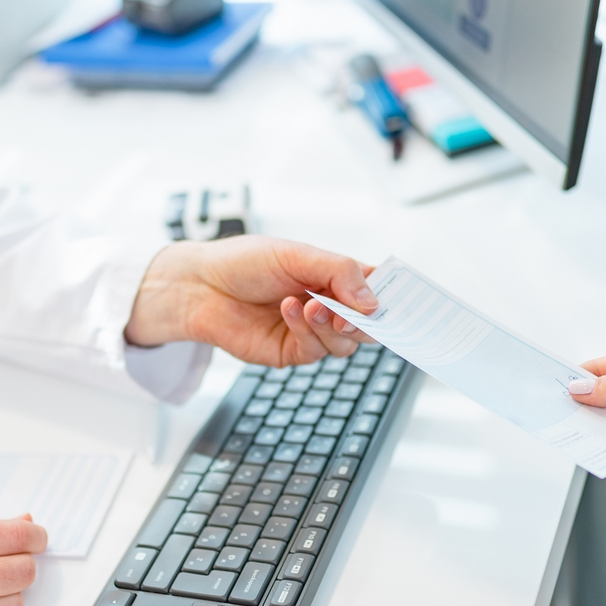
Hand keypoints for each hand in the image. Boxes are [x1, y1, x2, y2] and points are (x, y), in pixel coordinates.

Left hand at [125, 236, 376, 365]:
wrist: (200, 286)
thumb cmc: (245, 262)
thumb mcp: (298, 253)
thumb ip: (340, 273)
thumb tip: (373, 302)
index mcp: (337, 277)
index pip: (378, 290)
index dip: (394, 297)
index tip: (405, 302)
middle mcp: (330, 306)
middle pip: (370, 326)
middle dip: (367, 321)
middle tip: (356, 311)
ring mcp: (313, 332)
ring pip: (346, 344)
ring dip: (333, 325)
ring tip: (313, 304)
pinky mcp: (292, 352)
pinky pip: (315, 351)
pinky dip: (306, 330)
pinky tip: (290, 309)